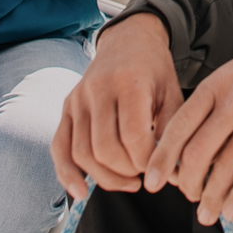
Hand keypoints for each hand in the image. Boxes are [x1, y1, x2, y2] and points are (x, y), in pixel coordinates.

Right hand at [53, 12, 183, 198]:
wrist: (128, 40)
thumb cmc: (155, 70)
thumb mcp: (173, 93)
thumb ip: (171, 130)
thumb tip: (169, 173)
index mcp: (129, 82)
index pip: (133, 135)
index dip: (147, 161)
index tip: (159, 167)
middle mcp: (98, 89)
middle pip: (106, 148)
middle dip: (127, 171)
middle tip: (144, 174)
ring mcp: (78, 99)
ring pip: (82, 153)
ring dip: (105, 178)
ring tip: (129, 181)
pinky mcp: (67, 108)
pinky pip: (60, 147)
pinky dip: (66, 173)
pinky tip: (81, 192)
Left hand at [146, 18, 232, 226]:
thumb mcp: (232, 76)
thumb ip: (209, 108)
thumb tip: (187, 152)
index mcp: (217, 85)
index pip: (179, 127)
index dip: (162, 158)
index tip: (152, 180)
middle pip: (198, 153)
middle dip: (187, 183)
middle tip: (188, 195)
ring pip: (226, 169)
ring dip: (211, 197)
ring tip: (206, 213)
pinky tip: (232, 211)